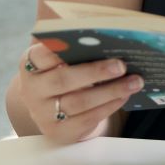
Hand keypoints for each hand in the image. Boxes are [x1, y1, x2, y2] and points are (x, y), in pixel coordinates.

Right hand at [17, 43, 141, 144]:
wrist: (53, 108)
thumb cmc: (64, 72)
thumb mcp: (62, 58)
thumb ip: (75, 46)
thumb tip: (107, 32)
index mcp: (30, 64)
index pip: (40, 55)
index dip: (59, 50)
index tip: (86, 43)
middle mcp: (32, 90)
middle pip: (63, 80)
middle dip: (95, 72)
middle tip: (121, 65)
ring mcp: (42, 114)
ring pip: (79, 102)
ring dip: (110, 91)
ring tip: (134, 82)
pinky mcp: (58, 131)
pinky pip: (87, 119)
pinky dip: (109, 106)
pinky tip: (125, 96)